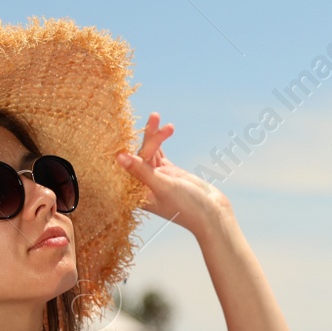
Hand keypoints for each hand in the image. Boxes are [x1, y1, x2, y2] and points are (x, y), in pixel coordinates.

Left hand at [117, 113, 231, 234]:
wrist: (212, 214)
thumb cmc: (187, 207)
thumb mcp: (163, 186)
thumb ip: (141, 171)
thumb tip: (119, 157)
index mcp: (137, 195)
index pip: (127, 167)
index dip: (126, 148)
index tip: (123, 128)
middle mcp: (143, 186)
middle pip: (138, 156)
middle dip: (147, 138)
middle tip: (155, 118)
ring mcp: (156, 178)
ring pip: (149, 152)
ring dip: (153, 135)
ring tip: (156, 116)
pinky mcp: (168, 172)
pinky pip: (159, 153)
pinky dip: (160, 141)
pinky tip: (161, 128)